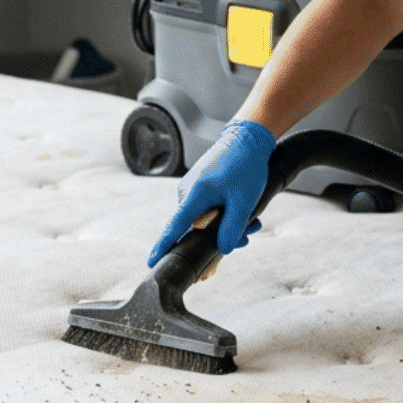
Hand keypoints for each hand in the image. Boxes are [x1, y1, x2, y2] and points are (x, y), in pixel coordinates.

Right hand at [146, 119, 274, 266]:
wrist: (248, 140)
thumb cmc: (245, 166)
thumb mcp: (244, 202)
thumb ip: (232, 228)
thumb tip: (224, 249)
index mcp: (194, 194)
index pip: (174, 227)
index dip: (163, 246)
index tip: (151, 262)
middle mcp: (187, 192)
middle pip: (195, 228)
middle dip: (220, 237)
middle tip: (245, 237)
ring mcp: (192, 189)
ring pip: (205, 219)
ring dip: (227, 225)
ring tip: (251, 222)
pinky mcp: (199, 187)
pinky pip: (207, 208)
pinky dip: (224, 214)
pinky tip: (242, 212)